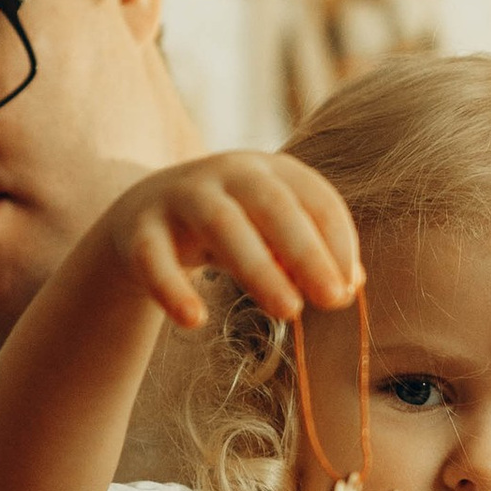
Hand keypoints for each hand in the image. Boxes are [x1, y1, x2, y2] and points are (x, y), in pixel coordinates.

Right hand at [103, 149, 360, 335]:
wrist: (143, 212)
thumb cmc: (230, 226)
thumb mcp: (271, 234)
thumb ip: (311, 254)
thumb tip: (351, 285)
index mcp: (268, 170)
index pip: (314, 198)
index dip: (337, 242)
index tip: (348, 290)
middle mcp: (227, 173)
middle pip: (272, 205)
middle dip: (307, 251)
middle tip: (333, 300)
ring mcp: (180, 197)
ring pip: (221, 225)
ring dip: (259, 268)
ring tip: (288, 311)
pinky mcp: (139, 231)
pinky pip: (153, 258)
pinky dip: (172, 289)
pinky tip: (194, 321)